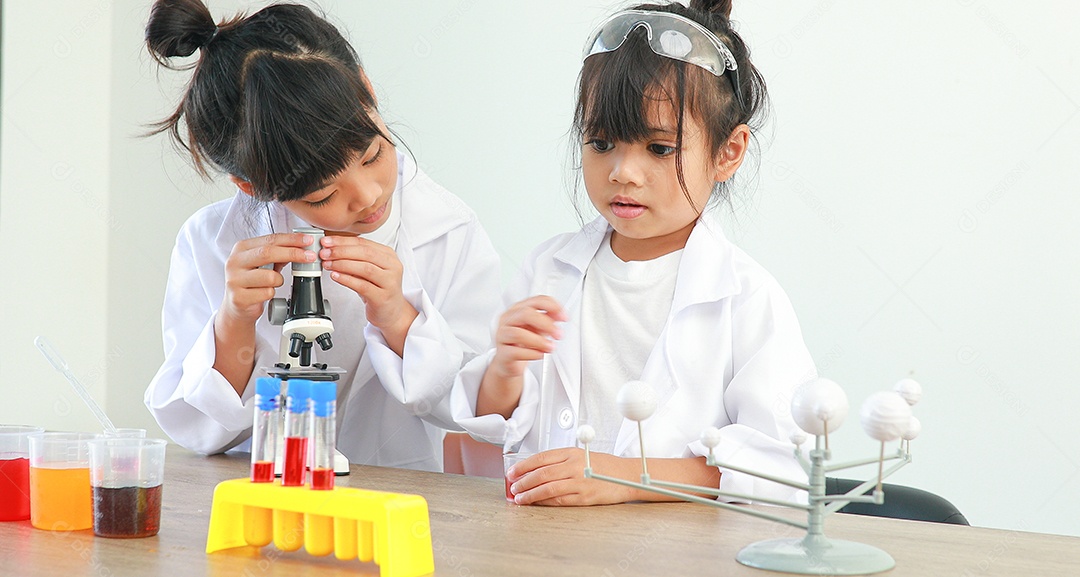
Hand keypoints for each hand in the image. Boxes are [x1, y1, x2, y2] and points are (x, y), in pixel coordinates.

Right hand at [220, 232, 316, 326]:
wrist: (237, 306)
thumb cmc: (252, 282)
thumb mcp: (263, 263)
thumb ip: (279, 253)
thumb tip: (302, 247)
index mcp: (241, 249)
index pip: (270, 239)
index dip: (291, 239)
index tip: (308, 241)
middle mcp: (235, 262)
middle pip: (267, 253)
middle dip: (292, 253)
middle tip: (309, 256)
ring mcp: (234, 280)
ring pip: (270, 276)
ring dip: (279, 280)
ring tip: (272, 283)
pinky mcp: (239, 297)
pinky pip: (267, 293)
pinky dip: (271, 293)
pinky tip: (263, 294)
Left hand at [319, 235, 416, 349]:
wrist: (391, 312)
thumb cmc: (378, 289)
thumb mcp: (367, 271)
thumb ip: (354, 260)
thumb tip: (330, 250)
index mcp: (388, 255)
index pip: (363, 243)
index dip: (343, 241)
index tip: (327, 242)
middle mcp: (392, 266)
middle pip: (365, 253)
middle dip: (341, 251)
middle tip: (325, 253)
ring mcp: (390, 282)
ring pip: (365, 268)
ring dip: (343, 264)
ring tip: (328, 264)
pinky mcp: (383, 297)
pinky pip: (363, 286)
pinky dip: (347, 280)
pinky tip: (336, 276)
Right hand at [488, 295, 566, 381]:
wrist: (510, 361)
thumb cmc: (523, 342)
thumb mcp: (539, 328)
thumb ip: (549, 319)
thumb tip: (560, 315)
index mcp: (518, 309)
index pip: (536, 300)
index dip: (553, 307)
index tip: (564, 317)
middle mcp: (508, 319)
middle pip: (526, 314)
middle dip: (546, 324)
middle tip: (558, 334)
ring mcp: (502, 335)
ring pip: (518, 334)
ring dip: (539, 341)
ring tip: (550, 347)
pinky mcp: (502, 353)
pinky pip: (515, 352)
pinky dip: (531, 354)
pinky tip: (539, 354)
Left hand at [506, 448, 633, 505]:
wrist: (626, 475)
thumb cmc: (603, 465)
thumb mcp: (580, 455)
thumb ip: (560, 461)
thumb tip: (534, 470)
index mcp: (571, 453)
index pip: (541, 458)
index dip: (523, 466)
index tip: (512, 472)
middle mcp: (574, 466)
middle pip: (541, 474)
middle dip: (523, 481)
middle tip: (513, 487)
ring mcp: (579, 482)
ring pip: (547, 488)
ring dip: (530, 494)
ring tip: (520, 498)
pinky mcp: (584, 497)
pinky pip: (559, 500)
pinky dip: (545, 502)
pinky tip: (537, 503)